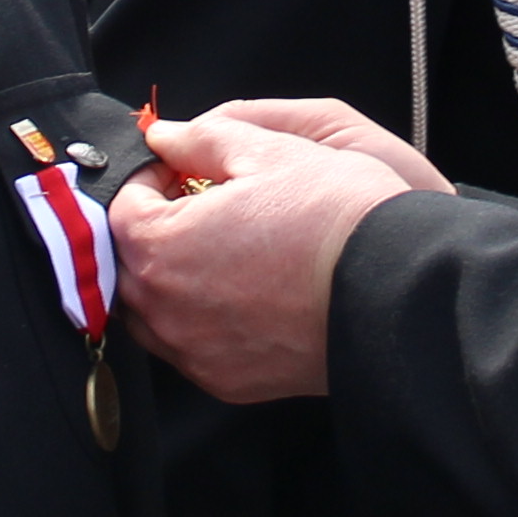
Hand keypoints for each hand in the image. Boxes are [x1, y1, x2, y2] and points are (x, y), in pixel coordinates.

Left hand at [111, 100, 445, 405]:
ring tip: (222, 248)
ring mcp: (196, 353)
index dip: (150, 178)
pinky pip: (191, 347)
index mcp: (161, 247)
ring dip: (171, 276)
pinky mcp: (228, 381)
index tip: (183, 168)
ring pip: (154, 312)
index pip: (122, 207)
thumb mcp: (268, 151)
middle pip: (130, 263)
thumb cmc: (333, 216)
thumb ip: (202, 137)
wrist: (395, 291)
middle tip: (201, 204)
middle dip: (155, 228)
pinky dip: (201, 319)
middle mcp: (166, 310)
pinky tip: (243, 292)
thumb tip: (164, 135)